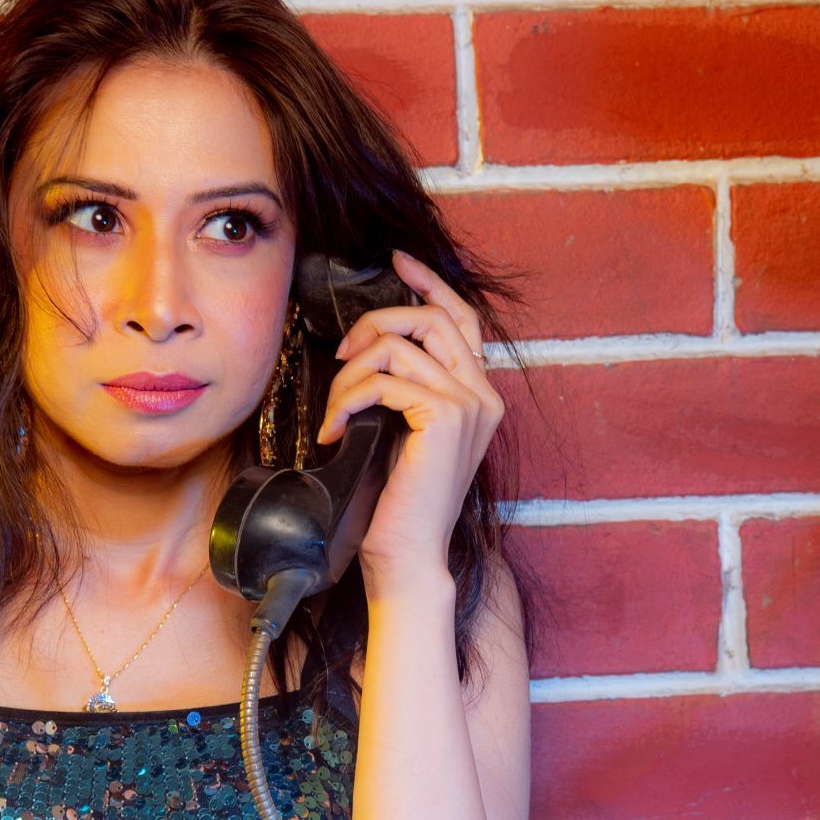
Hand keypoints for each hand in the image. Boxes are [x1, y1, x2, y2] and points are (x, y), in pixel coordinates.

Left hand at [315, 248, 503, 592]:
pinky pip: (384, 379)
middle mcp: (484, 394)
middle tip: (341, 358)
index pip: (461, 318)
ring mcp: (470, 403)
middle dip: (376, 322)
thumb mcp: (402, 434)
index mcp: (479, 396)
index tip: (397, 262)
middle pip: (430, 317)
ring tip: (336, 413)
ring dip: (352, 374)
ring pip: (400, 345)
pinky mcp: (446, 416)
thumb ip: (405, 390)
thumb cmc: (396, 505)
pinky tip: (335, 433)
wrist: (407, 557)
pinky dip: (348, 399)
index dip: (430, 283)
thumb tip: (370, 346)